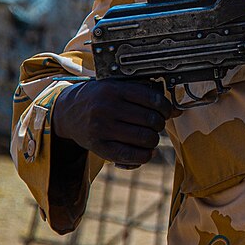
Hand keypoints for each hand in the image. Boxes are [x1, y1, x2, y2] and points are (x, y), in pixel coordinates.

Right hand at [52, 79, 176, 168]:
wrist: (67, 112)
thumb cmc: (99, 98)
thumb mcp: (118, 88)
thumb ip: (145, 95)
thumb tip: (177, 110)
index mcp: (114, 90)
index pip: (152, 99)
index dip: (166, 107)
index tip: (166, 111)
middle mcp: (107, 108)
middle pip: (151, 120)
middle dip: (160, 124)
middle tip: (156, 124)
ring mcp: (102, 129)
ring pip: (145, 139)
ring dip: (154, 139)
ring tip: (149, 136)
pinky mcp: (98, 147)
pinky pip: (132, 156)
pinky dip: (145, 155)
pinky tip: (145, 150)